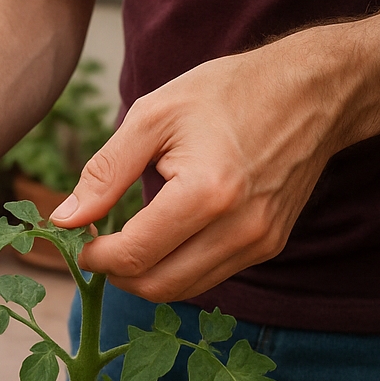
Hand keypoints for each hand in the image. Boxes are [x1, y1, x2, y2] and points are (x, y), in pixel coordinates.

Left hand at [50, 31, 346, 300]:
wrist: (315, 91)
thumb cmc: (228, 92)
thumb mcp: (153, 116)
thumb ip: (104, 173)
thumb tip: (64, 220)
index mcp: (208, 192)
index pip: (134, 255)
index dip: (94, 255)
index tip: (78, 236)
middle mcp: (241, 228)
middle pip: (157, 285)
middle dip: (115, 274)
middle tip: (96, 244)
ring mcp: (261, 242)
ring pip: (183, 289)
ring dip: (144, 275)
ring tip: (124, 240)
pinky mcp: (270, 245)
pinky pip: (209, 275)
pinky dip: (176, 266)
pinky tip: (162, 236)